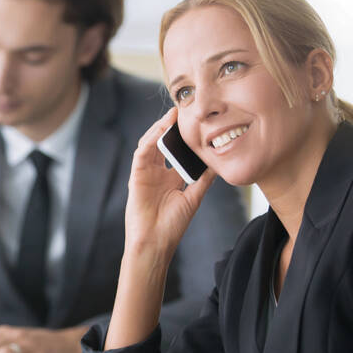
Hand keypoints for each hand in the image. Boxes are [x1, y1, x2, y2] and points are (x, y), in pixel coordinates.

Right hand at [125, 107, 216, 267]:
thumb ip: (203, 179)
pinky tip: (160, 131)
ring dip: (160, 128)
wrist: (155, 242)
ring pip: (150, 143)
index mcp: (170, 176)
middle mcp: (156, 171)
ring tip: (173, 114)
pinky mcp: (136, 175)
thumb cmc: (172, 225)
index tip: (197, 121)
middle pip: (162, 142)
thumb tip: (217, 162)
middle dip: (171, 126)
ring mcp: (145, 172)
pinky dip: (150, 140)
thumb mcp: (193, 197)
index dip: (183, 135)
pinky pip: (142, 153)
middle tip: (184, 109)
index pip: (176, 150)